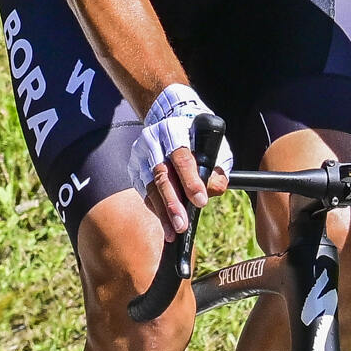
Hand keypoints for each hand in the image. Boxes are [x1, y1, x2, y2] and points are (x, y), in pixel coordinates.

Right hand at [134, 85, 221, 233]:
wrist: (167, 119)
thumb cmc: (196, 137)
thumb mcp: (213, 145)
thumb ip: (216, 167)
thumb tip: (213, 190)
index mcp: (174, 131)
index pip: (181, 157)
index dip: (191, 181)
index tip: (200, 201)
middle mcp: (153, 141)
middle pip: (161, 175)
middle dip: (173, 203)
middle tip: (183, 224)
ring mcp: (140, 155)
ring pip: (150, 186)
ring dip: (162, 212)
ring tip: (173, 232)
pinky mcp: (134, 168)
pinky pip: (144, 192)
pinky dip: (156, 208)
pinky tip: (165, 223)